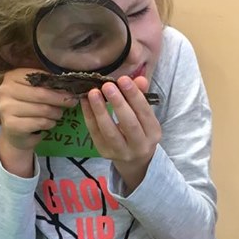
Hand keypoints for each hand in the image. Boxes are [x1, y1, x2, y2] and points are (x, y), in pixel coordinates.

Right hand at [0, 68, 77, 170]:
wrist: (16, 133)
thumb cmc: (29, 108)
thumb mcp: (36, 92)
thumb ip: (47, 85)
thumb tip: (70, 83)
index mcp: (12, 77)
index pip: (39, 77)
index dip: (57, 83)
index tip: (71, 88)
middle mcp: (5, 90)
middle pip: (42, 93)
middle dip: (60, 99)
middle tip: (72, 102)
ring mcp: (6, 108)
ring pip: (43, 109)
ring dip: (56, 113)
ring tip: (58, 114)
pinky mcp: (11, 125)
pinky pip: (40, 122)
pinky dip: (49, 124)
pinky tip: (49, 124)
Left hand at [80, 75, 160, 190]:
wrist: (134, 160)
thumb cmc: (140, 131)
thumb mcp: (145, 116)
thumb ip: (142, 96)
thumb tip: (139, 78)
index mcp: (153, 133)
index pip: (145, 113)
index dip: (134, 96)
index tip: (123, 80)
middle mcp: (140, 145)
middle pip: (129, 124)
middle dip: (118, 103)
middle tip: (108, 86)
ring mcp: (121, 152)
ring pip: (110, 131)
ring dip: (100, 110)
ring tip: (93, 93)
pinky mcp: (105, 153)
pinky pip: (95, 134)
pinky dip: (89, 116)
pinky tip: (85, 102)